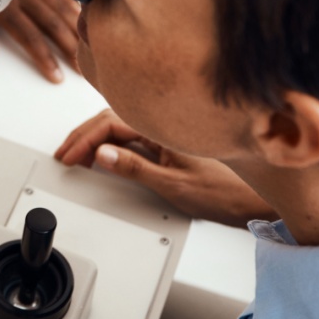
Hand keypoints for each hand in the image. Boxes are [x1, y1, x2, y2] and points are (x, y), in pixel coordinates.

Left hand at [0, 0, 81, 82]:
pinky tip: (79, 8)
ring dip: (74, 25)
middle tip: (82, 67)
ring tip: (87, 42)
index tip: (57, 75)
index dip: (44, 58)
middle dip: (68, 47)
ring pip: (57, 4)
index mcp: (2, 5)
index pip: (29, 37)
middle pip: (50, 23)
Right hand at [55, 109, 278, 227]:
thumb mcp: (174, 184)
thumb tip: (103, 154)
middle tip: (64, 155)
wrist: (253, 200)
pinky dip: (111, 141)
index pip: (112, 122)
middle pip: (112, 118)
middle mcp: (165, 123)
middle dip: (83, 135)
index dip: (85, 138)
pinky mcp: (169, 141)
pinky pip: (132, 133)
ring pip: (120, 124)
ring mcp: (167, 131)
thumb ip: (136, 168)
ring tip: (76, 153)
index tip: (69, 155)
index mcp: (165, 126)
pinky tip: (102, 151)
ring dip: (95, 137)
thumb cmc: (225, 190)